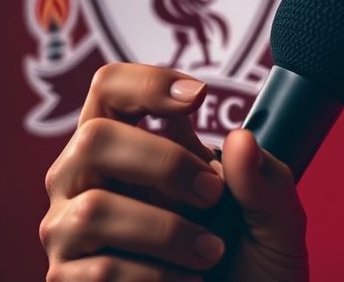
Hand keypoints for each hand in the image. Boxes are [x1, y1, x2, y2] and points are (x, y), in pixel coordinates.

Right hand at [40, 63, 308, 280]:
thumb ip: (265, 178)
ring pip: (95, 211)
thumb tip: (240, 141)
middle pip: (93, 138)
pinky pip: (99, 272)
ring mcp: (70, 231)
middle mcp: (87, 179)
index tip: (198, 96)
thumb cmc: (249, 259)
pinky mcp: (68, 281)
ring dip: (165, 231)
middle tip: (212, 194)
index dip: (147, 82)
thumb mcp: (275, 216)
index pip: (110, 88)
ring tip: (210, 252)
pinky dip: (154, 277)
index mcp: (130, 143)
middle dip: (163, 162)